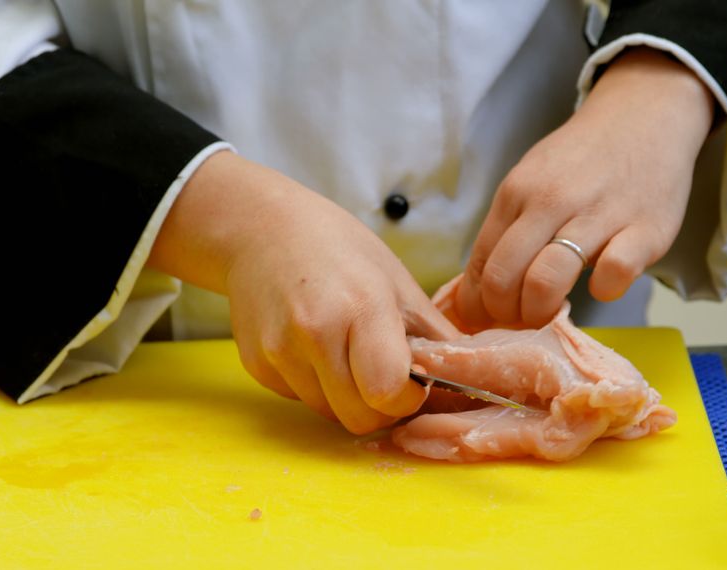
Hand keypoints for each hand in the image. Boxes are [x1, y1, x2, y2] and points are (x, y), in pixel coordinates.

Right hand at [149, 152, 452, 433]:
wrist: (259, 229)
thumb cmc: (336, 247)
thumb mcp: (395, 280)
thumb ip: (432, 335)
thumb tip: (469, 377)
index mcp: (360, 306)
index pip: (388, 392)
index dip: (408, 398)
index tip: (413, 381)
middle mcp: (314, 333)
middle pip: (360, 418)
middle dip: (380, 406)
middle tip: (383, 373)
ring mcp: (279, 351)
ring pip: (328, 413)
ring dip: (345, 396)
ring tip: (344, 350)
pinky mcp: (256, 364)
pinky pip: (299, 398)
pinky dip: (313, 384)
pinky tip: (311, 346)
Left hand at [455, 47, 715, 326]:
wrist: (643, 117)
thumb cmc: (579, 161)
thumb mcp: (530, 182)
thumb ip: (507, 229)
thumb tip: (479, 289)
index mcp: (516, 193)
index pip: (481, 263)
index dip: (477, 303)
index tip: (484, 320)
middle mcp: (550, 203)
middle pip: (504, 278)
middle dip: (504, 314)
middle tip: (518, 322)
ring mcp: (598, 216)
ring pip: (547, 280)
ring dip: (540, 312)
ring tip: (549, 314)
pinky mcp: (645, 230)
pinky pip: (613, 274)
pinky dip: (604, 290)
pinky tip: (603, 285)